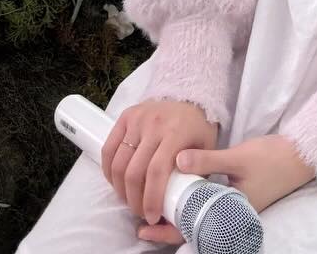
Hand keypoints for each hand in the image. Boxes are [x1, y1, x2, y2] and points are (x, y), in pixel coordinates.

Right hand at [101, 98, 218, 226]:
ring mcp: (137, 119)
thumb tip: (182, 197)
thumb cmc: (199, 131)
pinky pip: (109, 149)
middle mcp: (154, 124)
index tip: (152, 217)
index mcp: (176, 133)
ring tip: (130, 200)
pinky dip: (108, 171)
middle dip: (134, 200)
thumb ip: (198, 172)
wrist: (191, 99)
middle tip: (141, 213)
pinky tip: (118, 183)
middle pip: (134, 171)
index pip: (156, 172)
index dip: (151, 199)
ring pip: (118, 163)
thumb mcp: (208, 150)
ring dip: (120, 190)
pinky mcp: (126, 116)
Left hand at [135, 134, 316, 243]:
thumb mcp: (238, 157)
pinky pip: (208, 205)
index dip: (167, 232)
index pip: (192, 229)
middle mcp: (229, 215)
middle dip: (167, 225)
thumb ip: (208, 159)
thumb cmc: (271, 159)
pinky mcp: (236, 197)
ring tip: (155, 207)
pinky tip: (180, 192)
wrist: (299, 156)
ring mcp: (233, 207)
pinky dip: (192, 202)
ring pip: (199, 217)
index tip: (145, 228)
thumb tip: (177, 158)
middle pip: (193, 227)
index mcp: (229, 212)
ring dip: (178, 213)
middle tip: (141, 222)